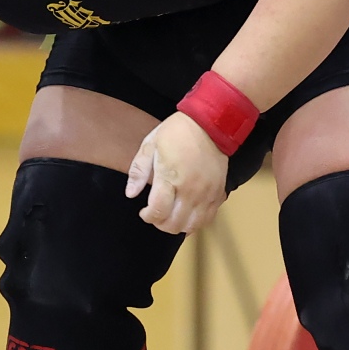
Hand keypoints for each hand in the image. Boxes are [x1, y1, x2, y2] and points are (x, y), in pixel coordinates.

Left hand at [126, 112, 227, 234]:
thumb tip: (130, 193)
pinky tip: (188, 213)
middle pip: (174, 224)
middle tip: (156, 213)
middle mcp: (190, 189)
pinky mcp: (218, 193)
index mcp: (170, 177)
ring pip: (192, 225)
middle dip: (160, 223)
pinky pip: (208, 218)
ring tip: (172, 215)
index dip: (148, 216)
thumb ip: (138, 171)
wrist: (210, 123)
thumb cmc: (177, 132)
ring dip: (178, 225)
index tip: (144, 211)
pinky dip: (196, 221)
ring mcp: (206, 193)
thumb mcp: (150, 144)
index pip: (158, 211)